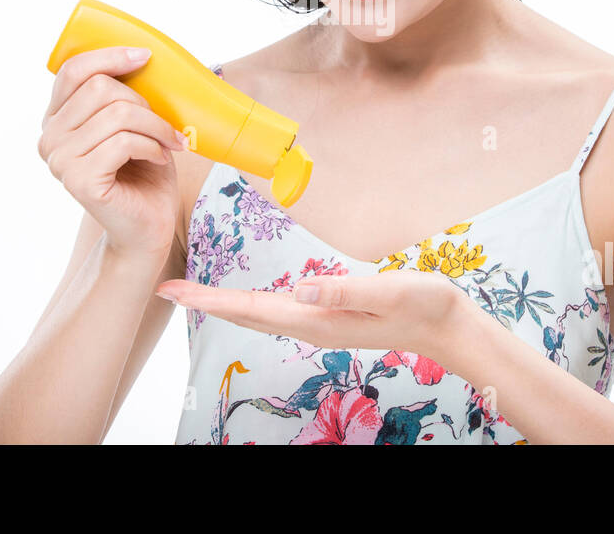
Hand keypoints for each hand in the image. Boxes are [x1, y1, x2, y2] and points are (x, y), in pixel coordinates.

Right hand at [38, 45, 188, 257]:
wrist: (147, 227)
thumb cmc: (144, 173)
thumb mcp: (134, 124)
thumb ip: (124, 94)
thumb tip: (141, 54)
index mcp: (57, 119)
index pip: (72, 71)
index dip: (109, 56)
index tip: (145, 56)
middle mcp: (50, 138)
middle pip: (101, 88)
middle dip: (145, 102)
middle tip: (167, 127)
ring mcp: (60, 160)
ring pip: (118, 114)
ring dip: (155, 126)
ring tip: (169, 143)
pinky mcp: (79, 180)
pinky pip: (123, 142)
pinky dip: (152, 146)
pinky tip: (160, 159)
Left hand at [156, 266, 473, 361]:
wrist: (448, 327)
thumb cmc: (425, 304)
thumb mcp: (391, 291)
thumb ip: (347, 290)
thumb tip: (301, 285)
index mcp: (319, 319)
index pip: (253, 309)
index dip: (211, 300)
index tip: (175, 290)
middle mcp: (311, 324)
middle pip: (246, 315)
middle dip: (204, 302)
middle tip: (165, 289)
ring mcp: (318, 323)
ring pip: (258, 315)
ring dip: (222, 304)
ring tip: (191, 292)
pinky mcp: (327, 316)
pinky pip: (275, 311)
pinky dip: (248, 304)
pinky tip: (240, 299)